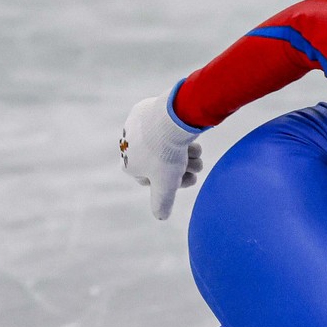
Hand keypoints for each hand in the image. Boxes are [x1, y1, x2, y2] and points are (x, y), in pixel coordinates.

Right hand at [119, 90, 203, 219]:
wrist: (170, 119)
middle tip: (197, 165)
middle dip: (183, 166)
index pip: (154, 179)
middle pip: (163, 162)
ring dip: (185, 151)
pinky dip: (179, 133)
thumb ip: (162, 203)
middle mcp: (128, 146)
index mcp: (129, 164)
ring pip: (166, 145)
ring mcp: (136, 127)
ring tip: (197, 151)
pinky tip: (190, 136)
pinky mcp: (146, 111)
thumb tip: (161, 216)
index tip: (190, 179)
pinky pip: (166, 127)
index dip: (173, 182)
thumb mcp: (166, 186)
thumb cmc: (166, 154)